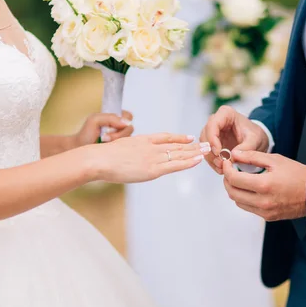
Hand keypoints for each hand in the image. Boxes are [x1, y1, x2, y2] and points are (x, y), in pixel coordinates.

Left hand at [75, 110, 133, 146]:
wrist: (80, 148)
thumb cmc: (86, 134)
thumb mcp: (95, 119)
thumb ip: (110, 117)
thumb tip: (126, 123)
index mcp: (115, 118)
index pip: (128, 116)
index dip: (123, 121)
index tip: (112, 125)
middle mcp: (120, 129)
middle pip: (130, 128)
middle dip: (118, 133)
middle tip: (104, 136)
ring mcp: (120, 140)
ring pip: (127, 138)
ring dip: (115, 140)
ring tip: (103, 141)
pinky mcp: (120, 149)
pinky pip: (125, 147)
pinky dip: (116, 147)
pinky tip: (107, 147)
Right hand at [91, 133, 211, 183]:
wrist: (98, 159)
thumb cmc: (102, 157)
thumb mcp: (117, 149)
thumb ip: (127, 152)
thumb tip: (126, 157)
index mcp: (141, 140)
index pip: (165, 137)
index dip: (178, 138)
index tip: (189, 137)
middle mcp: (150, 147)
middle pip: (175, 144)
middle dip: (192, 145)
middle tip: (206, 143)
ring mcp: (152, 157)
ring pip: (178, 154)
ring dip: (194, 152)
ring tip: (207, 150)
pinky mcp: (152, 169)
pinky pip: (174, 165)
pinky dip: (187, 162)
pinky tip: (197, 160)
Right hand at [200, 105, 269, 173]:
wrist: (256, 141)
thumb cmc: (255, 135)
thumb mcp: (255, 140)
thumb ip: (246, 147)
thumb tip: (232, 156)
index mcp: (226, 114)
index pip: (213, 124)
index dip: (212, 138)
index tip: (218, 152)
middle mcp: (216, 121)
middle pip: (205, 135)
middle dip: (211, 151)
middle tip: (221, 163)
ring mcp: (212, 132)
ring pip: (204, 145)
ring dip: (211, 158)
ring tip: (222, 168)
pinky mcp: (212, 142)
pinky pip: (207, 152)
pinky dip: (212, 162)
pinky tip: (220, 168)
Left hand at [222, 151, 305, 220]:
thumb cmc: (298, 175)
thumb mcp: (275, 160)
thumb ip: (252, 156)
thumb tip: (235, 154)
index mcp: (264, 185)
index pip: (234, 179)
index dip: (227, 169)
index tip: (228, 162)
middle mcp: (262, 201)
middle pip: (232, 192)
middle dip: (227, 180)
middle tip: (230, 170)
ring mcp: (265, 211)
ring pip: (238, 202)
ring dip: (234, 189)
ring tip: (240, 178)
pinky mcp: (267, 217)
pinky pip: (248, 207)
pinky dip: (243, 198)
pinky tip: (249, 188)